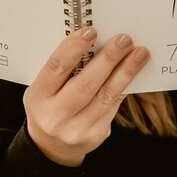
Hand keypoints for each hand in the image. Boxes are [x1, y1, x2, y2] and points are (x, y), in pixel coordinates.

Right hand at [24, 27, 149, 166]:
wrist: (52, 146)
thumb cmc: (51, 105)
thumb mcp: (46, 88)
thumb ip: (65, 70)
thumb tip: (98, 41)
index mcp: (37, 97)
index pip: (55, 68)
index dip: (73, 48)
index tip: (91, 31)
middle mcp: (54, 116)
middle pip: (85, 84)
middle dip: (108, 59)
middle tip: (124, 39)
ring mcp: (75, 129)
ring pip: (105, 96)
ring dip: (125, 72)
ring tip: (139, 53)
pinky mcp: (95, 135)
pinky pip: (114, 106)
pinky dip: (125, 86)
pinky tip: (135, 71)